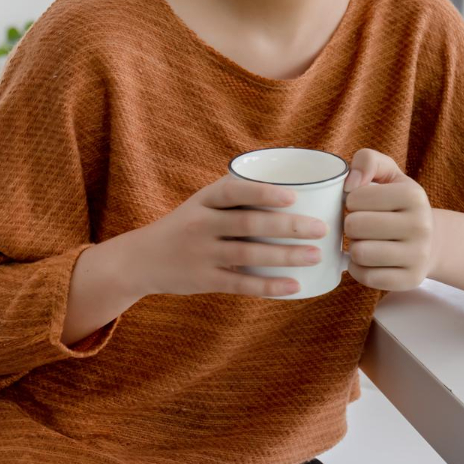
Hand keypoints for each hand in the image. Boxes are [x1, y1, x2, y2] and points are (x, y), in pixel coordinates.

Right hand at [131, 175, 332, 297]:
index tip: (293, 197)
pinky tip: (294, 285)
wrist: (141, 259)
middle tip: (322, 229)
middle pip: (249, 224)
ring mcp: (202, 254)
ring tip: (315, 254)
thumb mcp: (202, 203)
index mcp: (204, 200)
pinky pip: (241, 284)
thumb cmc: (187, 226)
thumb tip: (291, 178)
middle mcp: (201, 224)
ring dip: (285, 256)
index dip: (263, 193)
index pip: (234, 191)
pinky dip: (268, 286)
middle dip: (288, 227)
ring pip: (249, 255)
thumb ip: (236, 194)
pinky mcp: (204, 280)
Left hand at [342, 148, 434, 291]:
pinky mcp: (411, 280)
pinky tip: (368, 261)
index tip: (362, 205)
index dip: (351, 201)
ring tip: (365, 242)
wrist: (431, 242)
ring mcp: (418, 255)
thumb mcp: (390, 175)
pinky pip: (366, 277)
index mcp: (413, 195)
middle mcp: (420, 225)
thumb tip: (350, 183)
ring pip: (360, 253)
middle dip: (351, 225)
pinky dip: (359, 269)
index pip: (356, 197)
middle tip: (361, 226)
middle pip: (355, 226)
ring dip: (354, 248)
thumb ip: (367, 160)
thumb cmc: (400, 205)